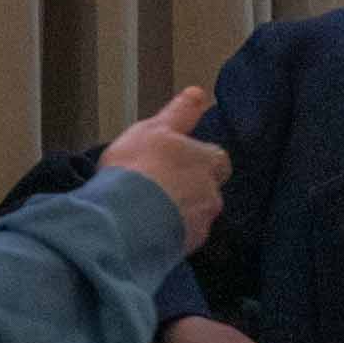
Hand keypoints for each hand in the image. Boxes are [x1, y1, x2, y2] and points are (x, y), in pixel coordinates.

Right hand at [104, 88, 230, 254]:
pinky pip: (181, 240)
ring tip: (149, 212)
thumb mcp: (154, 128)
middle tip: (162, 188)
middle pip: (209, 190)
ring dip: (179, 214)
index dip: (201, 159)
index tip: (180, 161)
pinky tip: (147, 232)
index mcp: (207, 161)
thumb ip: (179, 113)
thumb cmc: (139, 166)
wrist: (125, 219)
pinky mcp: (186, 250)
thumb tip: (199, 93)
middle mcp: (212, 193)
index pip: (218, 159)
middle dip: (192, 190)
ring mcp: (200, 225)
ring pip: (196, 216)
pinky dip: (169, 235)